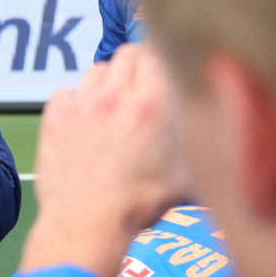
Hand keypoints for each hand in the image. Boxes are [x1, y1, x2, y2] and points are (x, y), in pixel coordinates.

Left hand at [23, 44, 190, 276]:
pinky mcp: (54, 117)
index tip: (165, 66)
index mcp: (151, 105)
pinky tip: (86, 122)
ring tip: (115, 107)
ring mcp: (80, 105)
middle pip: (127, 55)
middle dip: (137, 67)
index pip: (158, 52)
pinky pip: (68, 91)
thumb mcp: (188, 174)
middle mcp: (114, 97)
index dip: (163, 58)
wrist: (86, 224)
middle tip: (141, 89)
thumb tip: (221, 122)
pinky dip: (78, 100)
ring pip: (97, 70)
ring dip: (108, 82)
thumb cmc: (137, 206)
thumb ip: (201, 141)